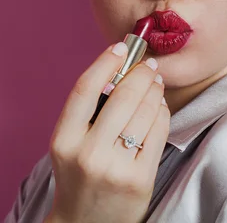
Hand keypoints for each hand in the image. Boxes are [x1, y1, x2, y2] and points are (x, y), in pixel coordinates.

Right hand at [46, 42, 169, 222]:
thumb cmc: (78, 177)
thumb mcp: (69, 144)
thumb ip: (87, 112)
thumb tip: (118, 72)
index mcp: (63, 140)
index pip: (84, 90)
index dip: (104, 63)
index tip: (119, 47)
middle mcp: (87, 153)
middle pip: (121, 97)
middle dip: (139, 73)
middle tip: (147, 64)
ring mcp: (115, 168)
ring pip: (143, 113)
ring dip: (154, 90)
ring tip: (155, 82)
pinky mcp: (139, 180)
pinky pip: (157, 134)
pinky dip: (162, 113)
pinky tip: (160, 106)